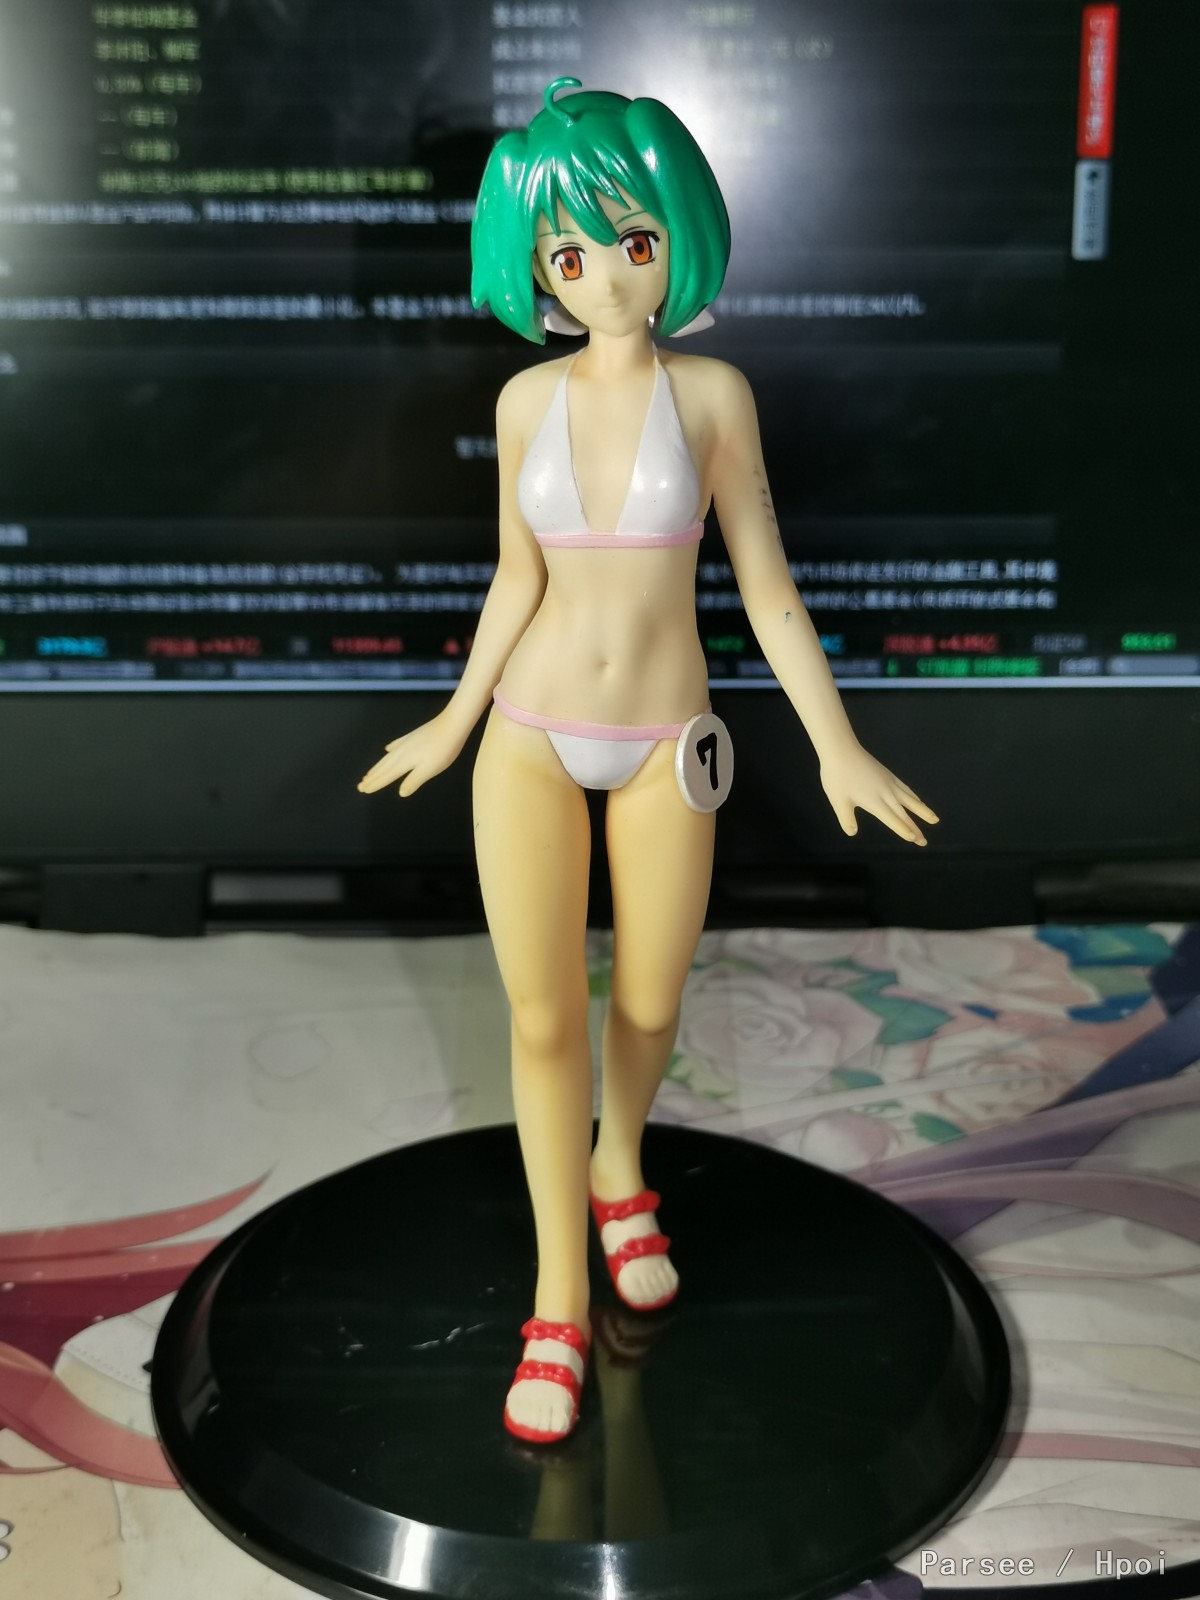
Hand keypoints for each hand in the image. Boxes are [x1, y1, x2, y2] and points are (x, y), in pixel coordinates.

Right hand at [356, 712, 464, 797]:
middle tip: (360, 785)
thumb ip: (414, 781)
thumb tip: (401, 793)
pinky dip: (390, 750)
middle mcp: (401, 752)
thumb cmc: (443, 750)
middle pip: (383, 767)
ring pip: (388, 757)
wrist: (452, 724)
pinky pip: (396, 745)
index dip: (375, 784)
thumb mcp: (429, 769)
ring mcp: (406, 743)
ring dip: (378, 766)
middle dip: (372, 777)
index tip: (364, 790)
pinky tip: (388, 749)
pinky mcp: (413, 736)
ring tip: (369, 773)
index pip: (386, 776)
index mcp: (404, 762)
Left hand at [819, 742, 939, 845]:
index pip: (893, 820)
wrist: (842, 750)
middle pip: (904, 814)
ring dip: (922, 811)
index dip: (904, 830)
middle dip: (915, 828)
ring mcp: (889, 783)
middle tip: (924, 842)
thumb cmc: (837, 777)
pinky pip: (906, 788)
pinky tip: (917, 800)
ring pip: (910, 799)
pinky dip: (914, 797)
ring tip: (934, 819)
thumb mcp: (838, 801)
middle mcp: (886, 794)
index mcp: (875, 802)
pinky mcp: (888, 774)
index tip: (915, 839)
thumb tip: (852, 833)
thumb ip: (846, 819)